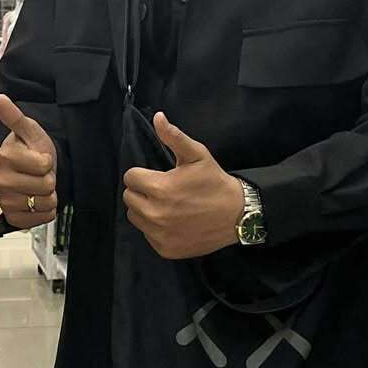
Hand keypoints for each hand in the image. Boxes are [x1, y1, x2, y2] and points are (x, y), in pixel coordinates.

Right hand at [0, 94, 57, 228]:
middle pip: (44, 186)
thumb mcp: (30, 130)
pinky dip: (44, 212)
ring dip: (48, 197)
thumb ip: (15, 116)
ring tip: (39, 187)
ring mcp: (4, 200)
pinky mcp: (11, 217)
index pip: (43, 165)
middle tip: (40, 174)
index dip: (48, 162)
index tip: (40, 158)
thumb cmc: (32, 150)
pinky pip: (38, 220)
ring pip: (43, 204)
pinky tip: (38, 202)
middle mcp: (0, 180)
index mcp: (4, 157)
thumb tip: (0, 98)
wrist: (33, 171)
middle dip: (49, 180)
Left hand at [123, 112, 246, 260]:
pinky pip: (148, 235)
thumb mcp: (197, 155)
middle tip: (163, 190)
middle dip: (142, 191)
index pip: (130, 177)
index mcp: (159, 188)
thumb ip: (174, 137)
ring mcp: (159, 234)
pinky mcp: (165, 249)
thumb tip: (157, 117)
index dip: (143, 174)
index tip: (159, 176)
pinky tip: (173, 222)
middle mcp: (155, 214)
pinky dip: (156, 229)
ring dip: (145, 210)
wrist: (238, 215)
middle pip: (129, 198)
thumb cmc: (215, 182)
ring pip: (135, 217)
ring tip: (167, 205)